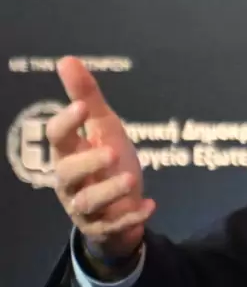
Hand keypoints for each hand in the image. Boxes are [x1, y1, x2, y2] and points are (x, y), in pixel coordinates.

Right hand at [48, 57, 154, 272]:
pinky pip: (113, 226)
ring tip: (132, 178)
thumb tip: (67, 59)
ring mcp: (85, 207)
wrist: (120, 206)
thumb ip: (87, 96)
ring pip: (87, 202)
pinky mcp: (103, 227)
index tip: (83, 106)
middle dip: (87, 162)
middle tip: (111, 151)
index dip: (66, 122)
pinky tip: (151, 205)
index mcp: (69, 153)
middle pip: (65, 173)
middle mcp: (71, 181)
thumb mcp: (103, 127)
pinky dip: (131, 217)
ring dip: (109, 191)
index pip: (57, 137)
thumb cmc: (107, 161)